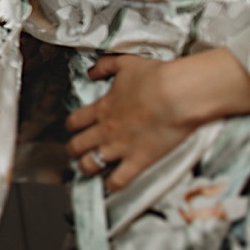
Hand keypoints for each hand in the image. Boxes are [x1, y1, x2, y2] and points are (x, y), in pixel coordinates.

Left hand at [66, 55, 200, 192]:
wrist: (177, 94)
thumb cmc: (155, 77)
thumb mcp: (125, 63)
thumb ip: (104, 66)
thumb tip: (91, 72)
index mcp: (102, 107)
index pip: (75, 121)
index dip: (72, 127)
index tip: (74, 130)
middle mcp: (105, 129)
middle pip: (76, 146)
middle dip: (74, 150)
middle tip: (76, 153)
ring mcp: (120, 147)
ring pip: (90, 164)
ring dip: (87, 168)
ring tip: (89, 170)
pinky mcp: (138, 160)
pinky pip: (118, 180)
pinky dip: (112, 185)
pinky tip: (111, 186)